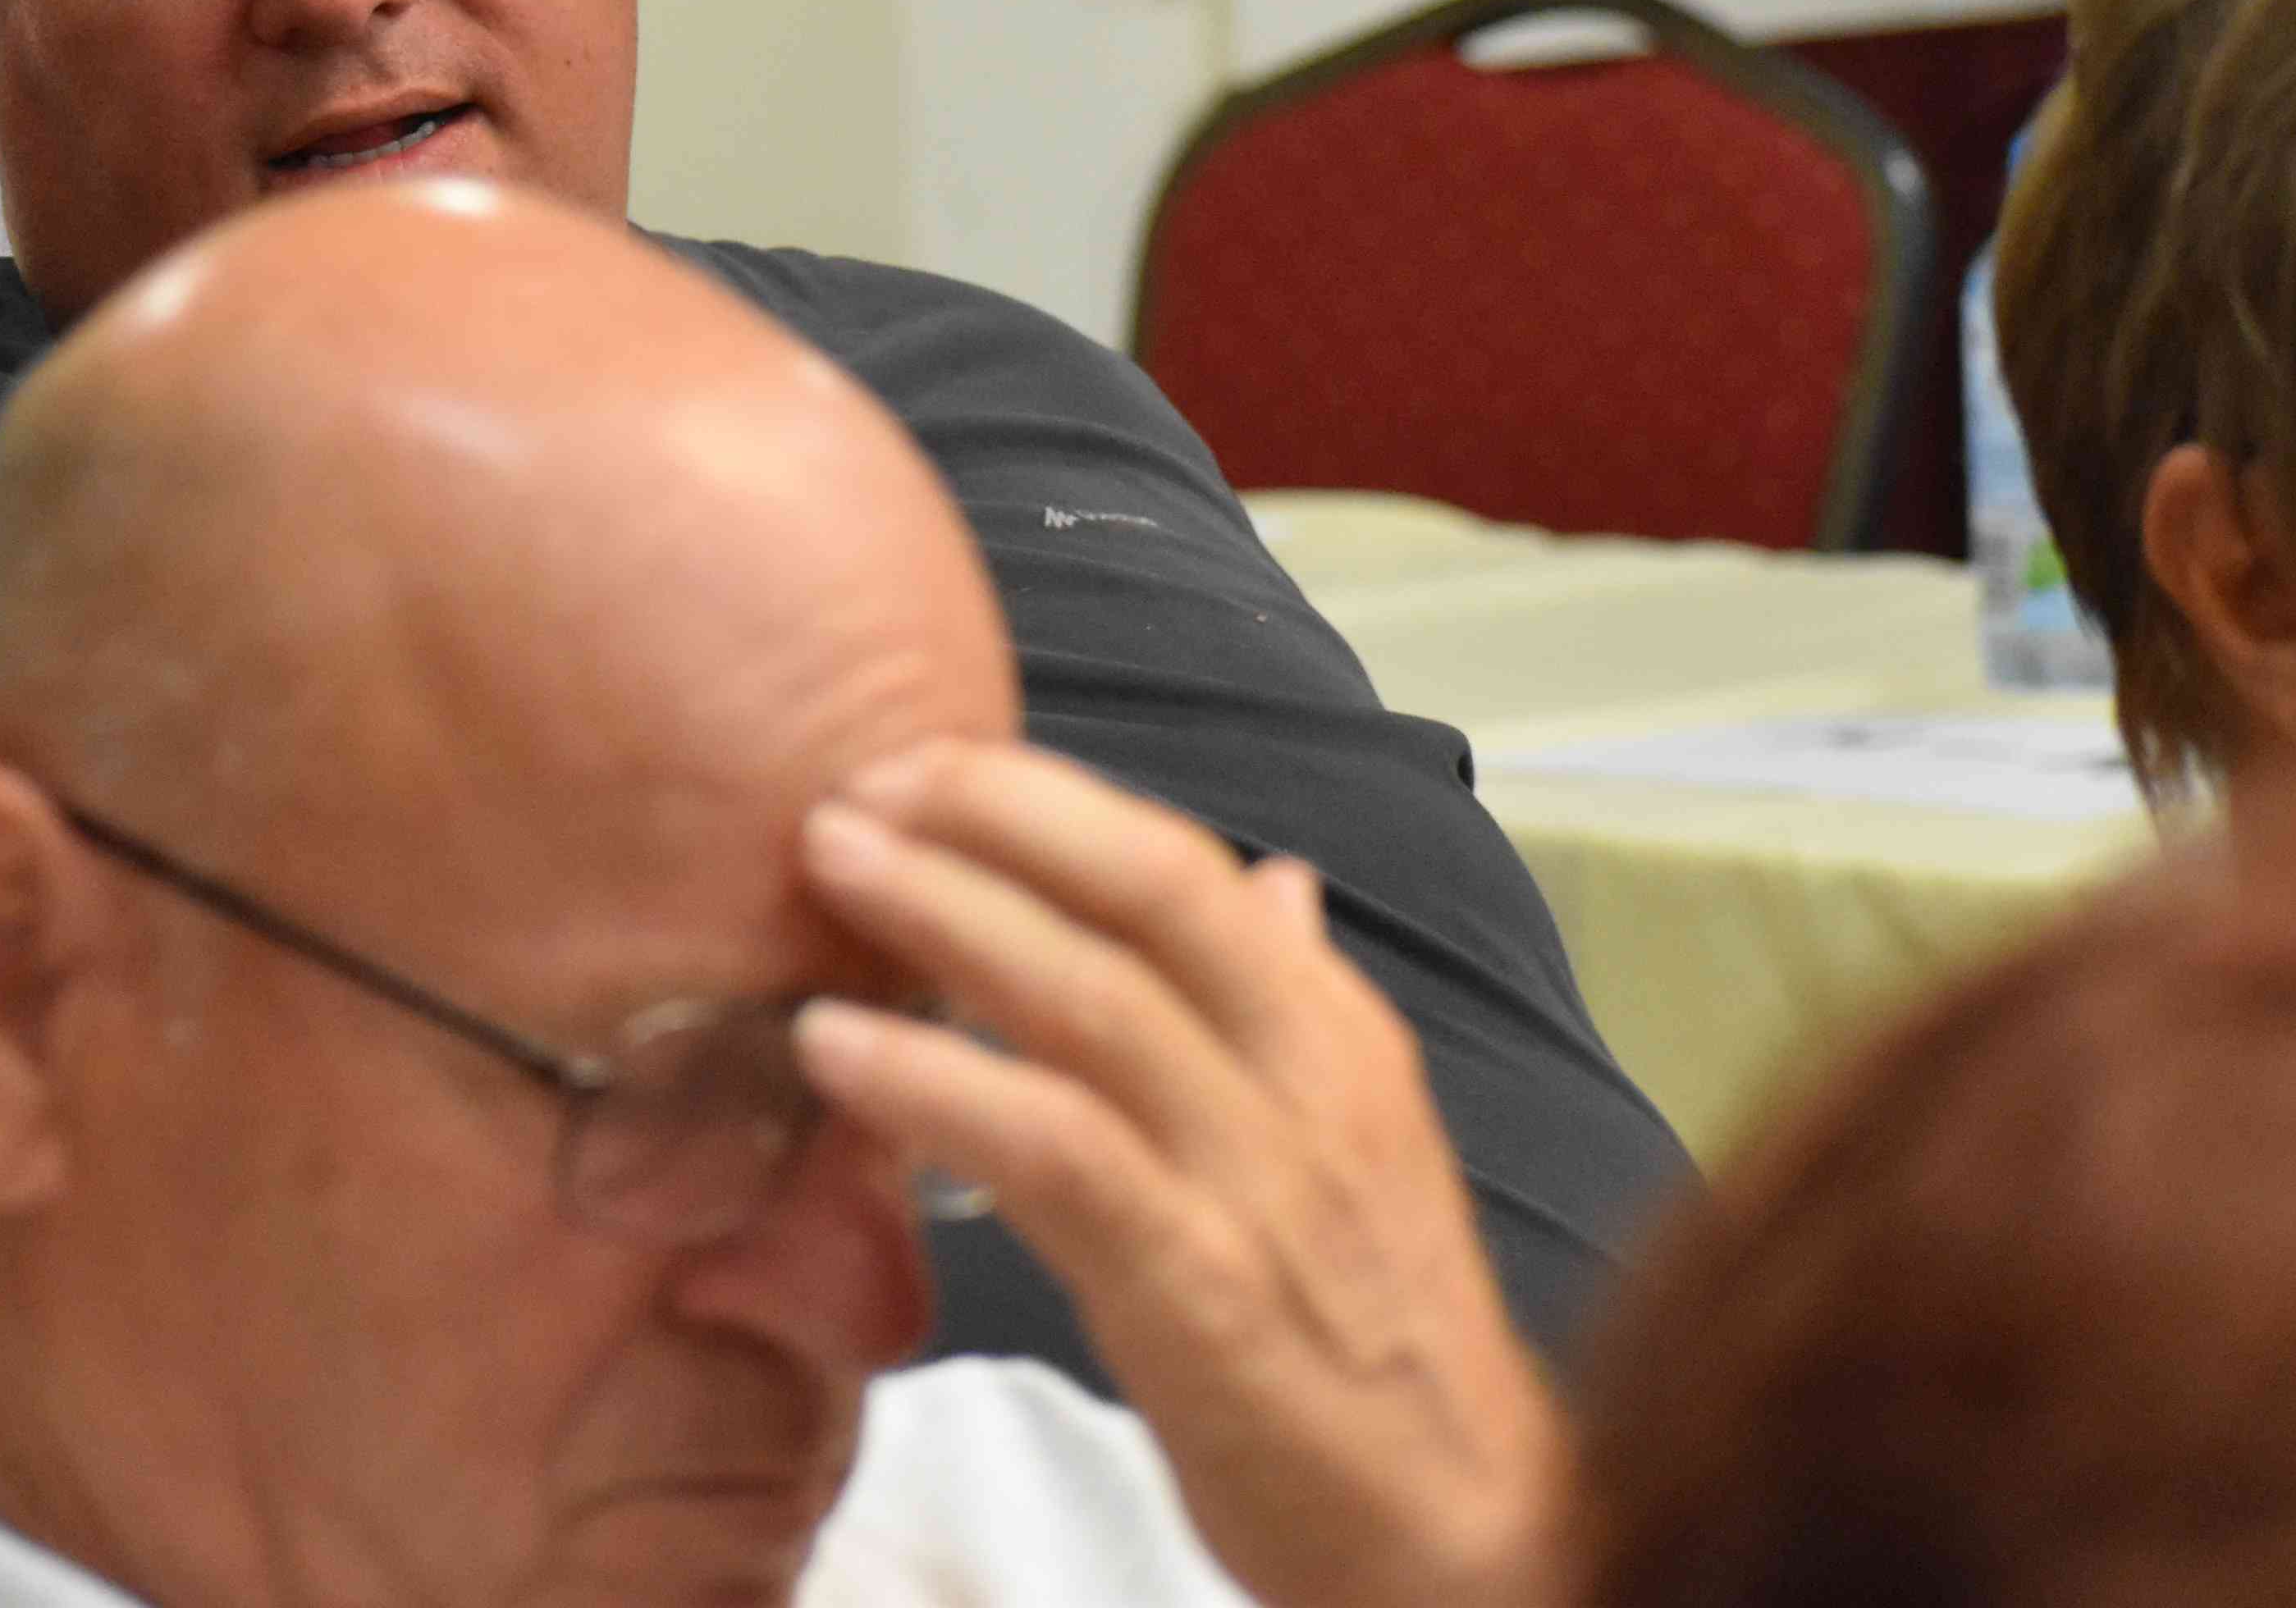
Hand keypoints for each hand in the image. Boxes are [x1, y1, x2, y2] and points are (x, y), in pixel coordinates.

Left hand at [789, 741, 1562, 1607]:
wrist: (1469, 1533)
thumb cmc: (1379, 1343)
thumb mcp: (1356, 1143)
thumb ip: (1293, 1006)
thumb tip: (1270, 880)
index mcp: (1336, 1041)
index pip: (1182, 865)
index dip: (1042, 799)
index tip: (923, 764)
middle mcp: (1310, 1087)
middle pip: (1142, 895)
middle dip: (986, 817)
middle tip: (850, 787)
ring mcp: (1260, 1187)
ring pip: (1094, 1002)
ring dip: (946, 917)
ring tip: (826, 869)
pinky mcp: (1205, 1295)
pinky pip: (1059, 1155)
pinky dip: (940, 1085)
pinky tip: (837, 1052)